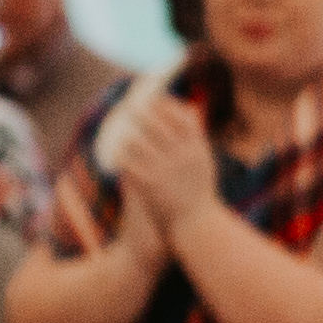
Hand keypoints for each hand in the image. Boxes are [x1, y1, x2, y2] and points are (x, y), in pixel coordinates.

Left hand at [107, 82, 218, 240]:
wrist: (196, 224)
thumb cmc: (199, 192)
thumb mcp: (204, 161)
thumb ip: (195, 135)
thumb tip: (188, 108)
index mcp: (197, 148)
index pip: (180, 117)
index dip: (165, 106)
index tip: (154, 99)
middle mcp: (182, 156)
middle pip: (156, 125)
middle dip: (141, 113)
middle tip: (130, 106)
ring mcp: (165, 169)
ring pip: (138, 142)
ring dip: (129, 137)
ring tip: (123, 135)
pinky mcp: (149, 184)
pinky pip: (128, 162)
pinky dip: (122, 157)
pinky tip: (117, 155)